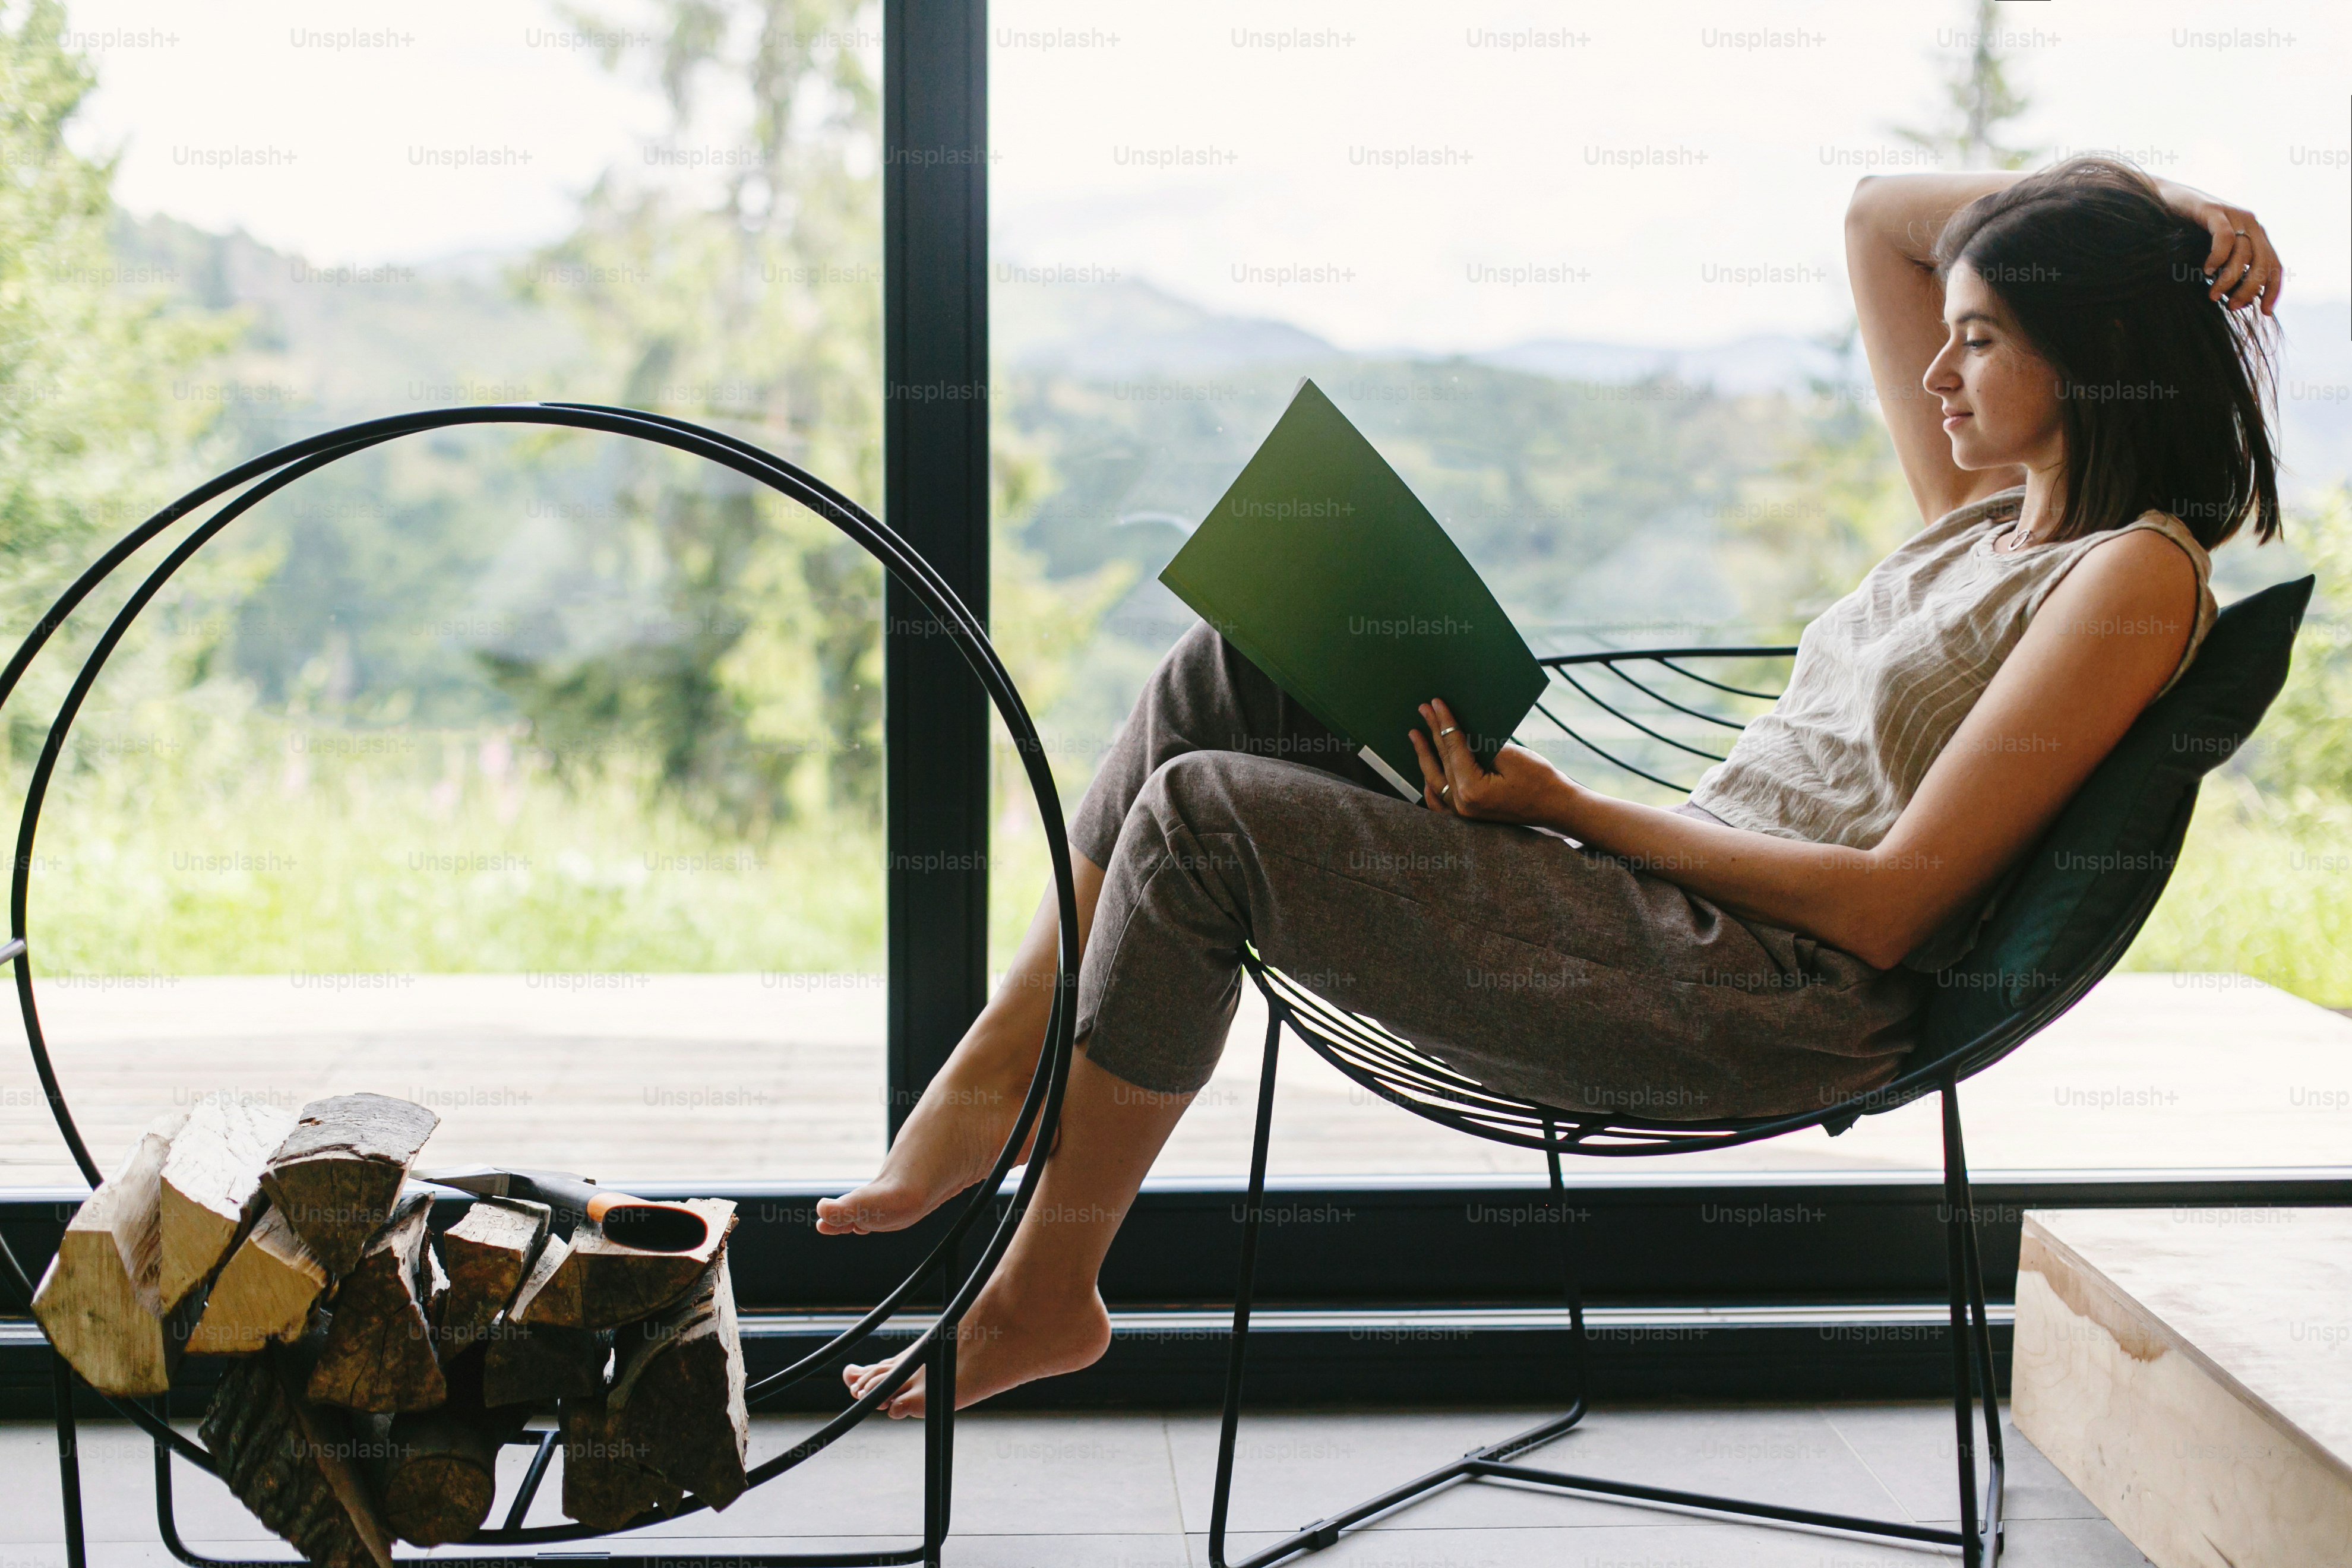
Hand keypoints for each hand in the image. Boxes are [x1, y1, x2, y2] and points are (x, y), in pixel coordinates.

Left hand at [1409, 699, 1574, 823]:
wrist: (1557, 806)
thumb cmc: (1540, 780)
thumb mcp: (1510, 756)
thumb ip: (1480, 746)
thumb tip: (1459, 733)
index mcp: (1471, 790)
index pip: (1453, 749)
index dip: (1444, 723)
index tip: (1435, 704)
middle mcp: (1462, 805)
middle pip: (1442, 761)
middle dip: (1432, 732)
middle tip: (1423, 710)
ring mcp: (1464, 814)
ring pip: (1436, 780)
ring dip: (1425, 757)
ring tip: (1415, 735)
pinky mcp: (1469, 815)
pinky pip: (1442, 802)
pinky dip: (1431, 787)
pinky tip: (1424, 774)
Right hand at [2151, 178, 2281, 312]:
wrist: (2160, 199)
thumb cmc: (2183, 232)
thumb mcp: (2212, 254)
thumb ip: (2228, 270)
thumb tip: (2241, 300)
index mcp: (2254, 235)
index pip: (2274, 265)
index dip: (2273, 289)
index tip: (2264, 312)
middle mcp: (2250, 224)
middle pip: (2264, 262)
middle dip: (2250, 289)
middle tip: (2232, 307)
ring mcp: (2234, 215)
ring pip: (2245, 254)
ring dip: (2229, 279)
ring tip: (2212, 295)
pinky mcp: (2214, 210)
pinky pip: (2225, 238)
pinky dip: (2218, 257)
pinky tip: (2205, 270)